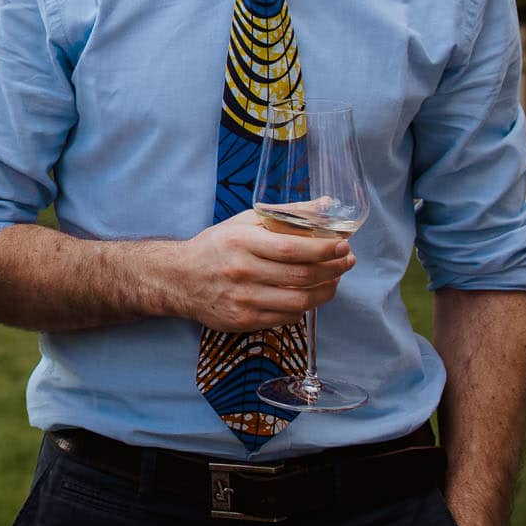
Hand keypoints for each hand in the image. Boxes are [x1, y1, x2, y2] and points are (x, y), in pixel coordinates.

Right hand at [170, 210, 353, 330]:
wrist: (178, 278)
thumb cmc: (216, 247)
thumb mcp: (245, 222)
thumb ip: (287, 213)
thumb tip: (327, 204)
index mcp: (241, 242)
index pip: (292, 248)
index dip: (324, 249)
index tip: (343, 245)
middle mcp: (241, 271)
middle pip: (301, 276)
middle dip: (333, 269)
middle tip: (346, 261)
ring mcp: (242, 299)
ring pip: (299, 301)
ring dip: (325, 291)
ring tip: (334, 280)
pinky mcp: (243, 320)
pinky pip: (286, 317)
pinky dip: (304, 307)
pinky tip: (309, 295)